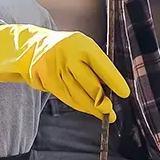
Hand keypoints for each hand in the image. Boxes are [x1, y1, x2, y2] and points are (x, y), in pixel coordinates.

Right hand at [0, 24, 130, 121]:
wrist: (35, 45)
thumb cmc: (70, 49)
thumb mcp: (84, 48)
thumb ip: (97, 64)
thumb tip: (113, 89)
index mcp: (83, 45)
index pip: (101, 64)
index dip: (114, 80)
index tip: (124, 93)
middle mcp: (68, 55)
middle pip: (88, 82)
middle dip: (101, 100)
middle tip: (110, 110)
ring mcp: (54, 67)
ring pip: (76, 93)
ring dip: (91, 107)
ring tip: (103, 114)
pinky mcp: (45, 79)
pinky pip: (65, 96)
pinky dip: (78, 105)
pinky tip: (87, 109)